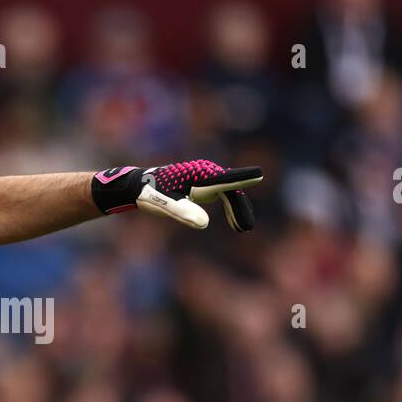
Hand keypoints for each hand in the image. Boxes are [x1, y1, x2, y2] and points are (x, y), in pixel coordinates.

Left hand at [91, 160, 261, 230]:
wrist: (141, 186)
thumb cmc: (152, 194)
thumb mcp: (165, 205)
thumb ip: (183, 212)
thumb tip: (204, 223)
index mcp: (199, 176)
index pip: (225, 178)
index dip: (243, 178)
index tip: (260, 175)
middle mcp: (206, 172)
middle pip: (232, 189)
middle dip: (240, 208)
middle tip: (246, 228)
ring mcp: (207, 176)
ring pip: (230, 193)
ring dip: (237, 210)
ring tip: (242, 229)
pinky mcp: (205, 183)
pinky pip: (224, 194)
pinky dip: (230, 208)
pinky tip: (234, 223)